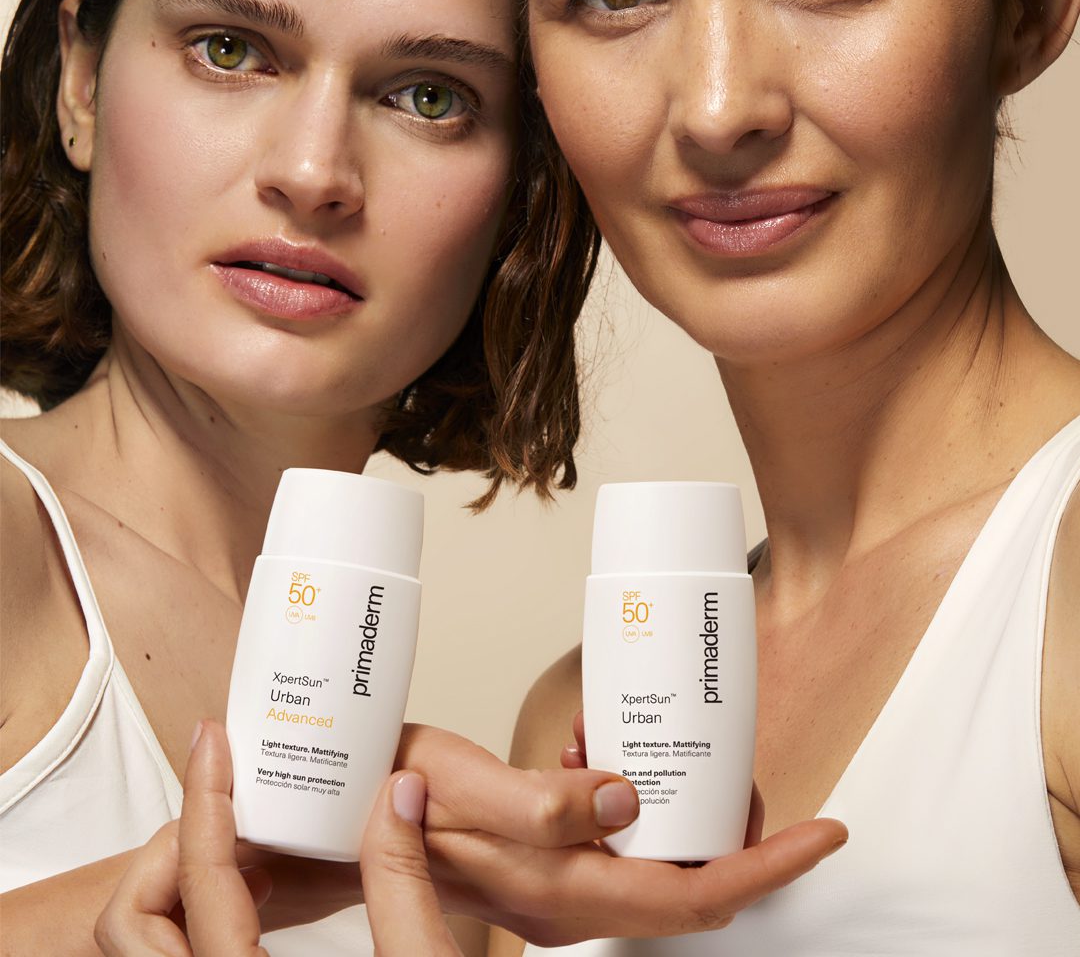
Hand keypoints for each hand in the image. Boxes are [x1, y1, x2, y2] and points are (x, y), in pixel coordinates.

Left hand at [96, 721, 458, 955]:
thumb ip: (405, 877)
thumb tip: (398, 793)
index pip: (203, 883)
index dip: (206, 799)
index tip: (216, 746)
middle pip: (132, 926)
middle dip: (172, 844)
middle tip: (224, 794)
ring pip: (141, 948)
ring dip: (177, 880)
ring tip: (246, 842)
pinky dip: (193, 911)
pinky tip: (256, 889)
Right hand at [398, 723, 846, 946]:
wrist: (344, 822)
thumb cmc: (394, 803)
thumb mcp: (460, 785)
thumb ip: (541, 802)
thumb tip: (628, 797)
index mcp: (565, 891)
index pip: (696, 895)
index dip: (770, 866)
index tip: (825, 832)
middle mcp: (574, 902)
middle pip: (688, 875)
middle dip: (718, 815)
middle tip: (713, 749)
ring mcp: (562, 890)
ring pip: (653, 854)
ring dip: (665, 796)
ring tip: (620, 737)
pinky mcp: (547, 867)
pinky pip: (614, 840)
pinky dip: (622, 794)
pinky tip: (584, 752)